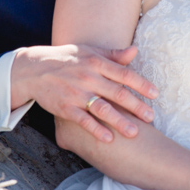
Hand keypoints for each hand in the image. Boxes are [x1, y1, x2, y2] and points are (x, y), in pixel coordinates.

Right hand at [10, 44, 157, 142]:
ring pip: (102, 109)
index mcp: (96, 62)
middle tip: (151, 117)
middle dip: (136, 106)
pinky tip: (108, 139)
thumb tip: (136, 51)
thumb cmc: (67, 59)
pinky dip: (95, 129)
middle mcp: (88, 78)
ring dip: (119, 121)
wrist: (34, 69)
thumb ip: (113, 55)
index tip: (155, 94)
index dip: (141, 84)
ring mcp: (76, 93)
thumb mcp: (89, 51)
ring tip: (134, 132)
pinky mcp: (65, 107)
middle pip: (117, 93)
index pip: (124, 74)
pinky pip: (83, 120)